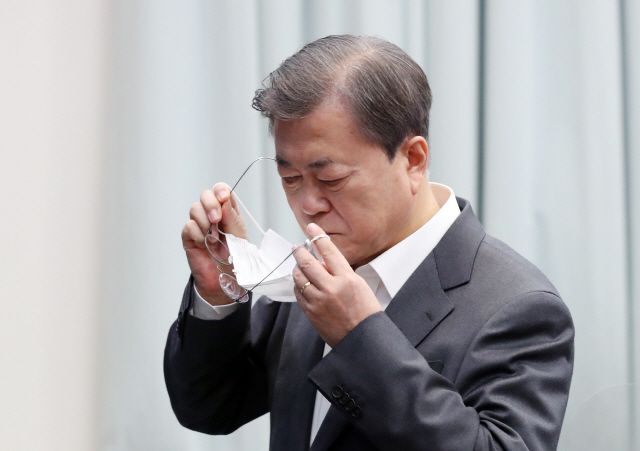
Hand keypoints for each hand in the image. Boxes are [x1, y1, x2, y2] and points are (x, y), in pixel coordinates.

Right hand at [181, 182, 246, 304]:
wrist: (226, 284)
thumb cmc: (236, 261)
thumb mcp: (240, 238)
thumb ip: (232, 219)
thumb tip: (224, 200)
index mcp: (228, 213)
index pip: (221, 191)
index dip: (220, 191)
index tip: (223, 198)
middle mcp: (213, 217)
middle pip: (205, 195)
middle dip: (210, 203)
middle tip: (216, 219)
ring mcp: (200, 227)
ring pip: (194, 208)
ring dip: (203, 219)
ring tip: (212, 236)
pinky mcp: (190, 239)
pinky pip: (188, 226)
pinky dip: (196, 233)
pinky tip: (203, 244)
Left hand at [292, 223, 381, 346]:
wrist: (362, 339)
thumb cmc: (365, 313)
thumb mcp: (360, 285)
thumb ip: (342, 272)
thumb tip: (325, 261)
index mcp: (347, 279)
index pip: (329, 251)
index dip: (318, 237)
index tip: (311, 228)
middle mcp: (331, 288)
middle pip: (308, 262)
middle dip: (300, 251)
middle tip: (298, 247)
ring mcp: (319, 300)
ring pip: (299, 277)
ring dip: (297, 268)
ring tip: (299, 266)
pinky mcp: (311, 312)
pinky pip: (298, 293)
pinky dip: (298, 285)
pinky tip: (301, 283)